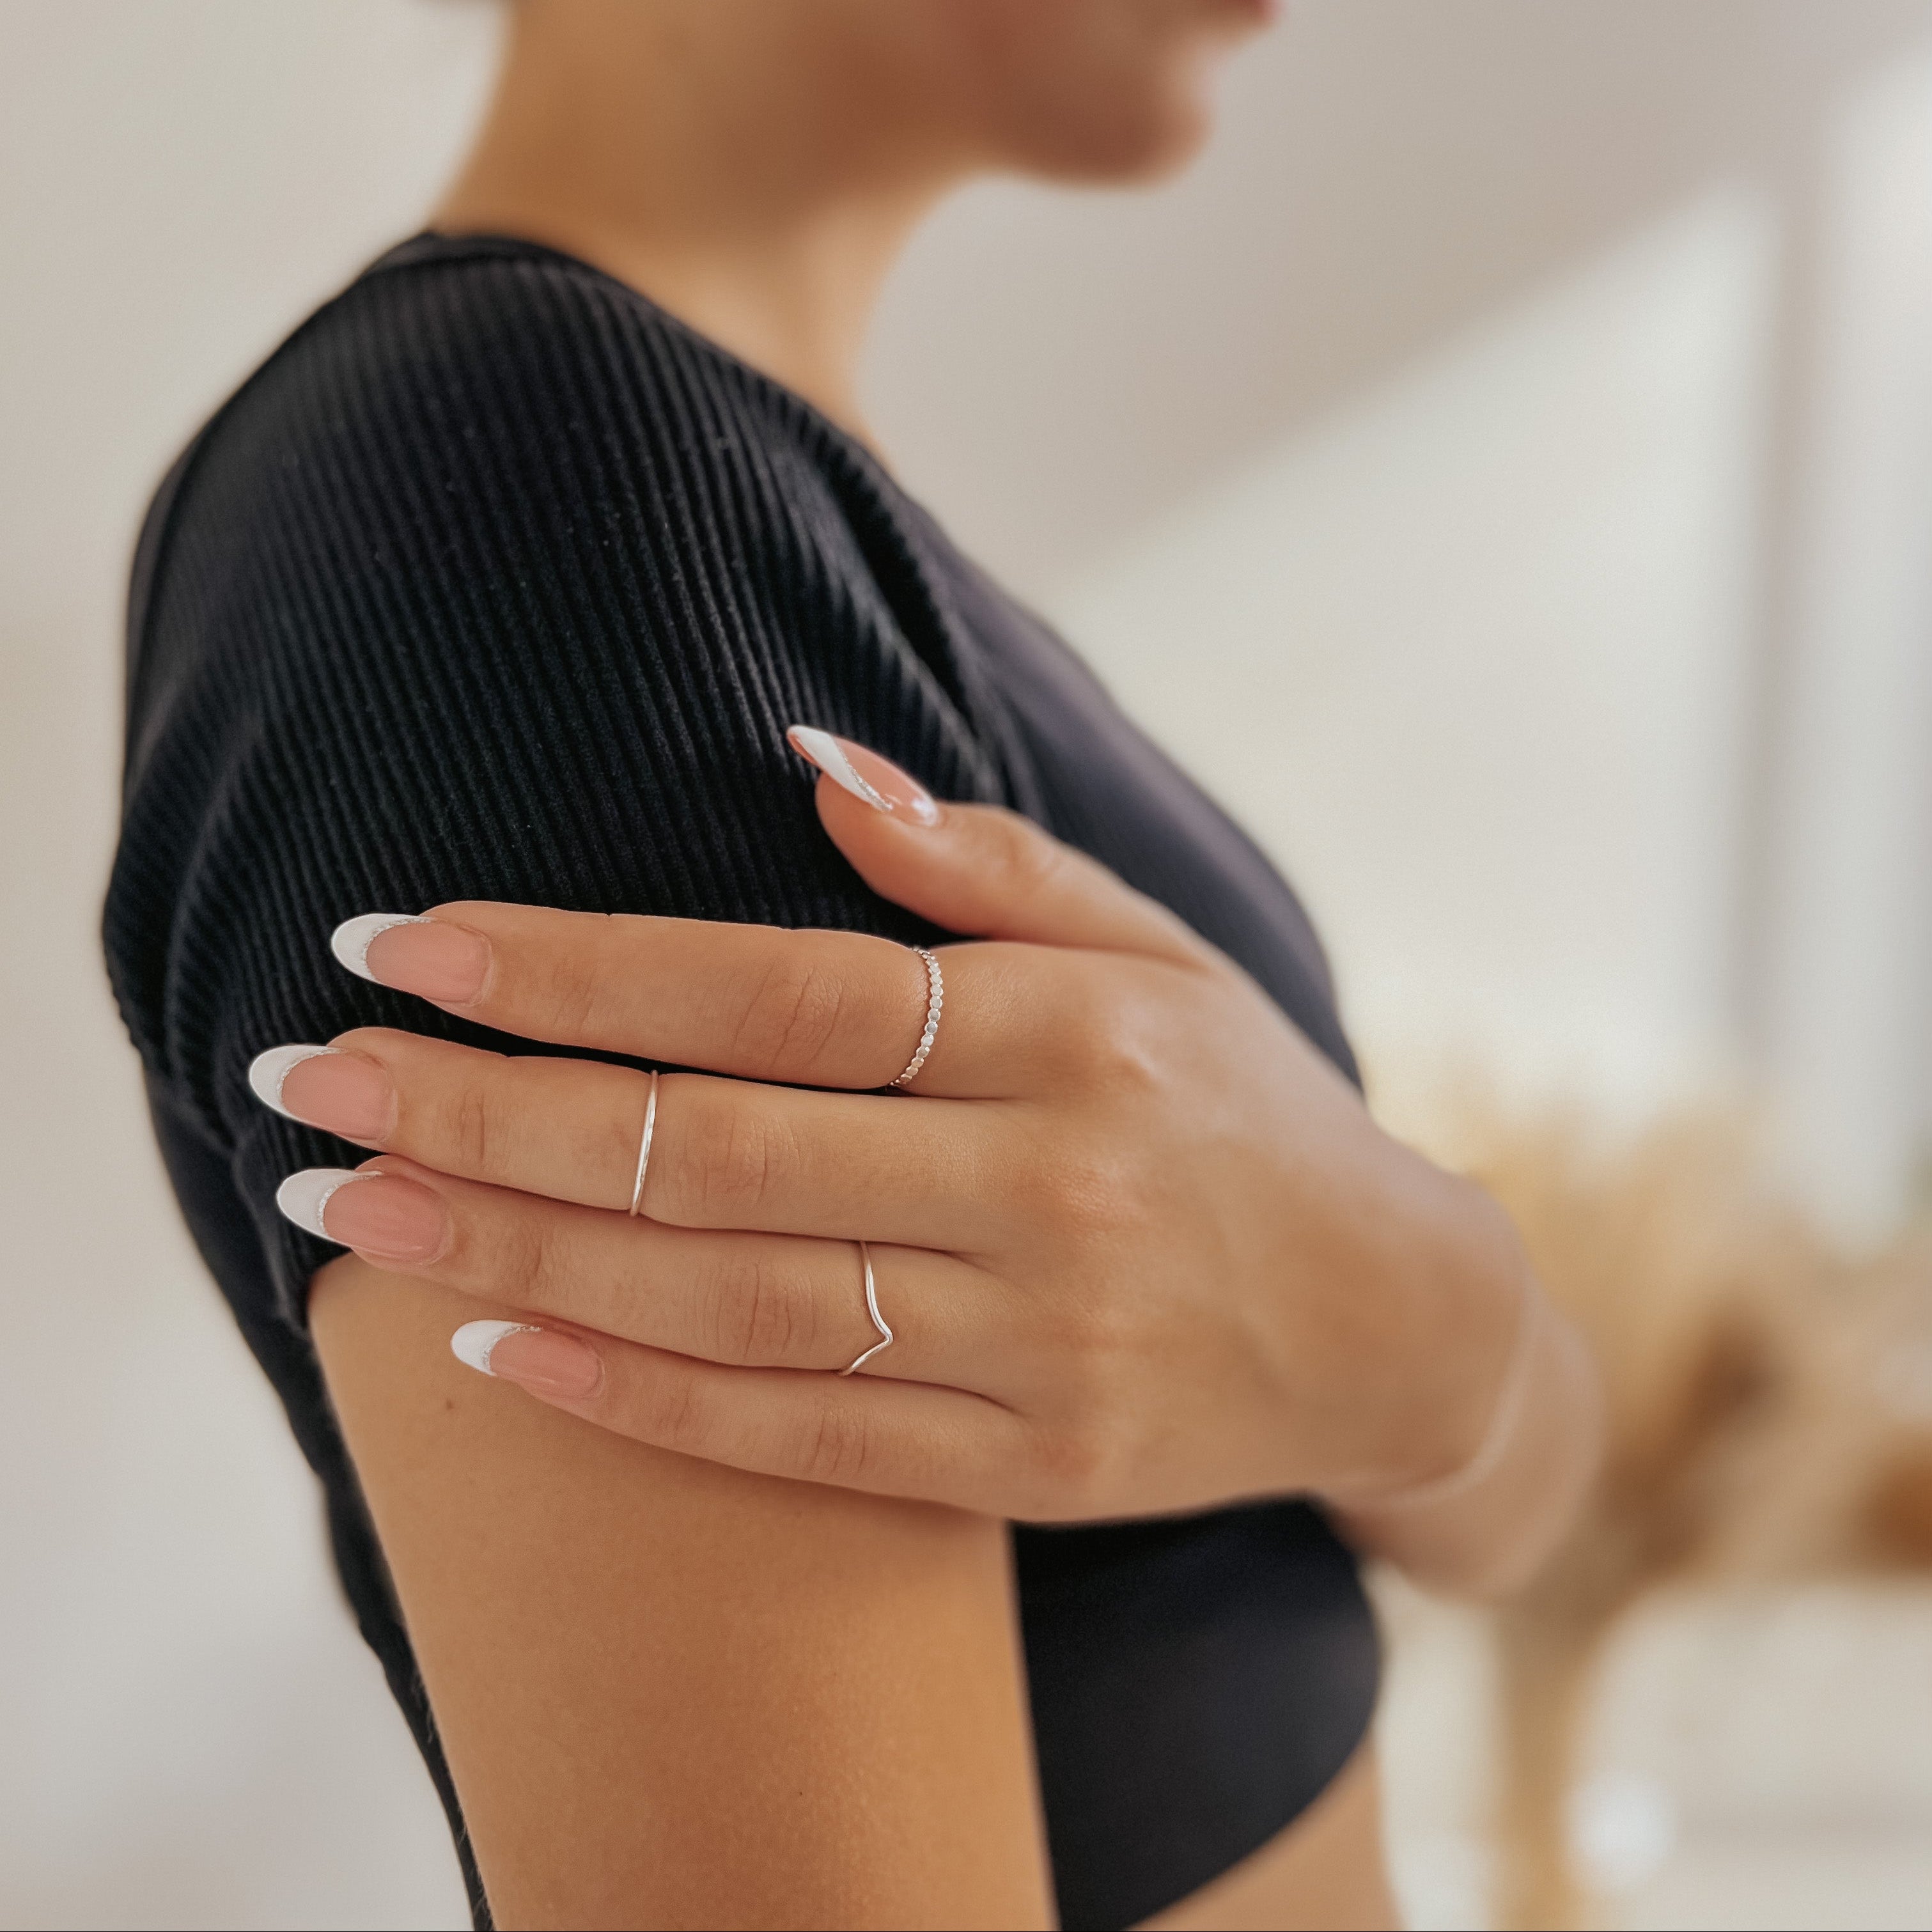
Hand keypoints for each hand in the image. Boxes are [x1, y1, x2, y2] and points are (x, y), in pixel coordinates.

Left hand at [257, 731, 1528, 1523]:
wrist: (1396, 1319)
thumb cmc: (1246, 1105)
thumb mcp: (1157, 950)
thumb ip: (982, 866)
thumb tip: (802, 765)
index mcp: (1071, 1030)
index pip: (772, 989)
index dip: (570, 966)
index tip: (400, 941)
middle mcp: (1051, 1184)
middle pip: (713, 1148)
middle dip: (485, 1113)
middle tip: (309, 1081)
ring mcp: (1042, 1344)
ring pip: (728, 1301)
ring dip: (513, 1260)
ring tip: (346, 1216)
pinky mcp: (1038, 1469)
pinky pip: (803, 1442)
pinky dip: (637, 1404)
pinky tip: (489, 1360)